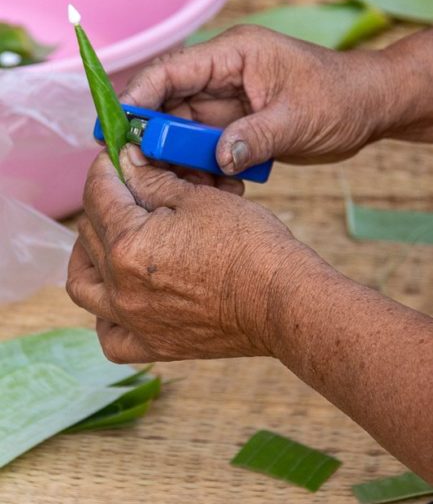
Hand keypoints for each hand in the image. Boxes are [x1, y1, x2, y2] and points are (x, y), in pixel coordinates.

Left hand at [66, 147, 309, 363]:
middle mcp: (121, 287)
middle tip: (126, 192)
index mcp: (129, 244)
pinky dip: (105, 315)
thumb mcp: (199, 199)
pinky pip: (110, 336)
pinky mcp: (154, 345)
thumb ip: (152, 179)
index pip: (98, 193)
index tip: (117, 158)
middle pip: (89, 233)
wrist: (282, 301)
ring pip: (83, 285)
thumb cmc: (250, 246)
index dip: (106, 167)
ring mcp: (134, 320)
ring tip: (109, 241)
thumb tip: (126, 161)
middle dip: (103, 204)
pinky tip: (118, 298)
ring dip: (89, 256)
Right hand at [119, 25, 390, 171]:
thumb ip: (256, 137)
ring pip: (185, 132)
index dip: (140, 96)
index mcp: (235, 56)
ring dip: (180, 161)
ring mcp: (229, 104)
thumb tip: (219, 160)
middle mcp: (224, 77)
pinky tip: (212, 190)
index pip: (172, 70)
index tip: (117, 127)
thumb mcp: (298, 119)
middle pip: (171, 105)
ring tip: (183, 190)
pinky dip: (204, 169)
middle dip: (155, 138)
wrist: (368, 108)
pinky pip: (207, 149)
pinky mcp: (236, 127)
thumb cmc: (340, 99)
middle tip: (142, 172)